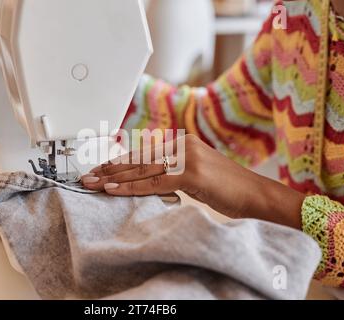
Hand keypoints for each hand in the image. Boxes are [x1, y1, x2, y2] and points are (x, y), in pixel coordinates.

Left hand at [82, 134, 304, 228]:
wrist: (255, 194)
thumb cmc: (227, 188)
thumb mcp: (196, 175)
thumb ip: (173, 172)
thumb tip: (149, 179)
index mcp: (182, 143)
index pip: (144, 153)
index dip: (120, 162)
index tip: (100, 170)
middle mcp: (182, 145)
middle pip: (138, 158)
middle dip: (110, 169)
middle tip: (87, 176)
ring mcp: (187, 157)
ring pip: (142, 169)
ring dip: (114, 178)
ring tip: (92, 183)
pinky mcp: (191, 173)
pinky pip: (154, 182)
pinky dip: (132, 187)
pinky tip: (113, 190)